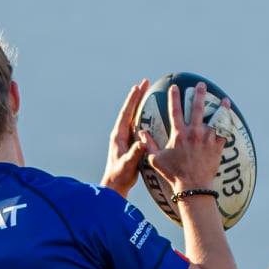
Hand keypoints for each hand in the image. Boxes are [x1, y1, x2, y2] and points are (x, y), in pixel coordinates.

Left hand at [100, 79, 151, 197]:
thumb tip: (142, 142)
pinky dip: (144, 116)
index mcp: (118, 136)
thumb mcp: (128, 165)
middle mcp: (120, 134)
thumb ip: (134, 154)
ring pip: (133, 116)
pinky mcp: (130, 143)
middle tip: (145, 82)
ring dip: (140, 104)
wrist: (115, 185)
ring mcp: (125, 138)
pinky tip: (153, 113)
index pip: (126, 113)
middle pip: (129, 110)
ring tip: (148, 92)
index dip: (132, 100)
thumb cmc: (120, 176)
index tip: (138, 87)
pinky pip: (138, 125)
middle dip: (137, 96)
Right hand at [138, 81, 225, 194]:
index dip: (174, 97)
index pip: (175, 110)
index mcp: (179, 134)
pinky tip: (232, 117)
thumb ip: (149, 144)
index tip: (175, 86)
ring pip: (215, 119)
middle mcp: (193, 133)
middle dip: (198, 94)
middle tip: (200, 85)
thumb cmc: (173, 174)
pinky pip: (225, 132)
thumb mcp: (156, 159)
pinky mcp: (217, 146)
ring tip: (224, 100)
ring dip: (220, 108)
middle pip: (197, 108)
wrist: (193, 187)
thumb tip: (141, 132)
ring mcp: (207, 139)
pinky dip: (229, 124)